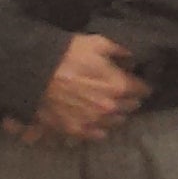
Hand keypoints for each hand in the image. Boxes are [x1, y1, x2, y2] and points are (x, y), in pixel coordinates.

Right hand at [28, 33, 148, 146]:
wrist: (35, 72)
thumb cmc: (67, 54)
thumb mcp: (97, 43)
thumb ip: (120, 51)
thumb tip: (132, 59)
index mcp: (118, 86)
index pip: (142, 90)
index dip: (141, 85)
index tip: (138, 82)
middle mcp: (110, 107)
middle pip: (130, 107)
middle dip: (129, 99)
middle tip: (124, 94)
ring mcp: (93, 121)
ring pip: (115, 122)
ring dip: (116, 114)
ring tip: (111, 107)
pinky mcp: (76, 130)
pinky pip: (96, 135)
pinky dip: (99, 129)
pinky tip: (96, 122)